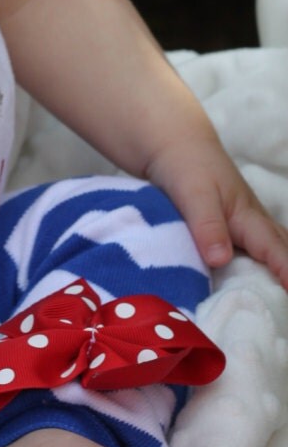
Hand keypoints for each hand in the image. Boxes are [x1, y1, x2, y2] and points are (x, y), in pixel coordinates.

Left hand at [146, 133, 287, 291]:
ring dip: (275, 273)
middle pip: (280, 252)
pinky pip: (248, 253)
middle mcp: (250, 223)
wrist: (170, 143)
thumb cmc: (185, 165)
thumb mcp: (193, 193)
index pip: (274, 249)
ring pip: (266, 253)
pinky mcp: (224, 230)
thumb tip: (221, 259)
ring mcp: (239, 226)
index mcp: (247, 216)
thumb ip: (207, 224)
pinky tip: (248, 288)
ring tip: (277, 303)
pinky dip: (255, 269)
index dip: (286, 271)